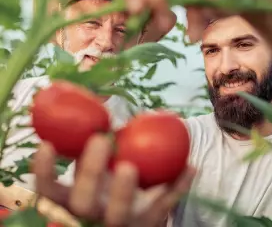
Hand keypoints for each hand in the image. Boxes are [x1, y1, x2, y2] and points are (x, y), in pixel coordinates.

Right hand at [33, 134, 194, 225]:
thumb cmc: (112, 180)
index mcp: (76, 198)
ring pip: (119, 214)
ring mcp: (122, 223)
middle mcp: (94, 214)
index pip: (50, 190)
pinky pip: (164, 208)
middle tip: (100, 139)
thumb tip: (97, 96)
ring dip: (123, 190)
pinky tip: (189, 168)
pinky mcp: (149, 224)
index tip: (46, 143)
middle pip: (83, 202)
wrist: (136, 216)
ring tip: (129, 166)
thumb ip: (95, 140)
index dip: (43, 171)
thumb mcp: (99, 165)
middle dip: (88, 171)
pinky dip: (177, 187)